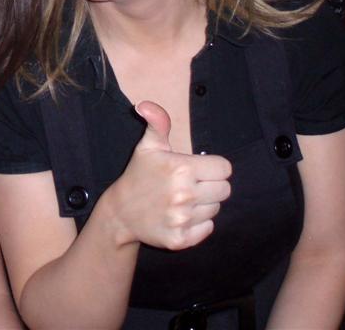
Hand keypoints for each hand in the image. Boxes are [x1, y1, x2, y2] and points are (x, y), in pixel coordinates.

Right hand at [103, 101, 231, 250]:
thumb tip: (144, 105)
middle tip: (190, 184)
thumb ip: (157, 122)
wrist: (120, 213)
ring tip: (182, 199)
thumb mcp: (148, 146)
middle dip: (210, 185)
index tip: (197, 168)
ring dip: (203, 204)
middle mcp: (184, 195)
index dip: (212, 166)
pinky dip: (198, 224)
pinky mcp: (181, 239)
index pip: (224, 168)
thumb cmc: (138, 175)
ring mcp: (182, 219)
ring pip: (216, 209)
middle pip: (225, 189)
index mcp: (181, 169)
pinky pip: (208, 228)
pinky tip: (180, 215)